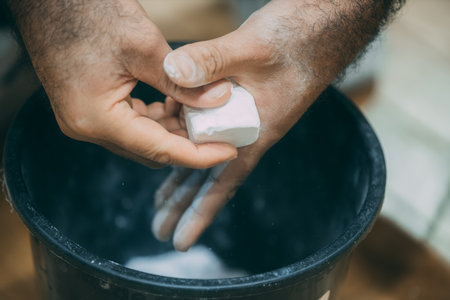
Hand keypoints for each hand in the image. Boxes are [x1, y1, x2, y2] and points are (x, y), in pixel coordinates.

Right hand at [9, 0, 236, 167]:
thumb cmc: (89, 13)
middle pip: (150, 150)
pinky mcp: (88, 108)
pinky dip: (155, 119)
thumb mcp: (145, 48)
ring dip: (172, 130)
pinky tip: (175, 102)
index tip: (229, 152)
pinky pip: (130, 125)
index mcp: (98, 119)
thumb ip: (183, 82)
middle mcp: (88, 127)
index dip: (199, 155)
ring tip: (201, 112)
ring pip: (142, 139)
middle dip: (188, 143)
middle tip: (219, 130)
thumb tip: (220, 99)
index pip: (160, 150)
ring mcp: (85, 119)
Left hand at [152, 0, 390, 250]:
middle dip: (184, 203)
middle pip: (211, 176)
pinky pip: (208, 130)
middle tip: (160, 229)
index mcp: (253, 131)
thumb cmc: (294, 40)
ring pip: (207, 155)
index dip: (200, 212)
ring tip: (163, 202)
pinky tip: (178, 145)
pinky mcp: (238, 101)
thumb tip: (172, 72)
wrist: (319, 27)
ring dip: (184, 179)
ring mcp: (242, 117)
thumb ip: (212, 60)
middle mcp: (246, 131)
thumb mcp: (252, 48)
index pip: (223, 182)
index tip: (179, 241)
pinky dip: (189, 142)